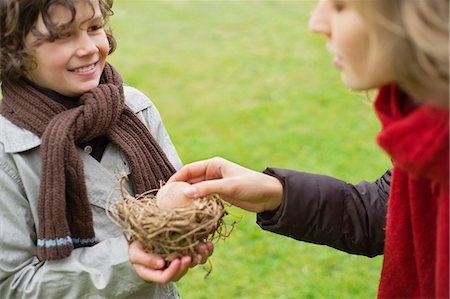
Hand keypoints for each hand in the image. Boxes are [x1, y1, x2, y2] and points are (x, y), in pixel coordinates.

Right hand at [128, 240, 212, 282]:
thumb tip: (161, 264)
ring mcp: (178, 261)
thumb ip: (145, 259)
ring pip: (191, 264)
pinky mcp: (185, 251)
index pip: (166, 277)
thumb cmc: (136, 248)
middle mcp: (169, 269)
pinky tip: (208, 244)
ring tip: (202, 249)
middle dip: (188, 264)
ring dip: (199, 257)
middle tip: (191, 256)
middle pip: (181, 272)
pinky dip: (204, 250)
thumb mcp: (135, 253)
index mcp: (156, 273)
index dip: (174, 270)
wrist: (141, 239)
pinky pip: (197, 254)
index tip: (178, 260)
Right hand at [167, 157, 282, 212]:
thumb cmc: (251, 186)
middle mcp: (212, 173)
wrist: (270, 196)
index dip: (176, 179)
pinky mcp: (220, 195)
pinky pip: (203, 198)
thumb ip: (207, 189)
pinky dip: (196, 204)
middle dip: (179, 190)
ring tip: (174, 209)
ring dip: (187, 198)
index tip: (165, 190)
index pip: (188, 169)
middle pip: (190, 180)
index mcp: (213, 164)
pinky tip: (189, 212)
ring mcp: (216, 184)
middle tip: (167, 202)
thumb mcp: (228, 186)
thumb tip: (185, 194)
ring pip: (196, 190)